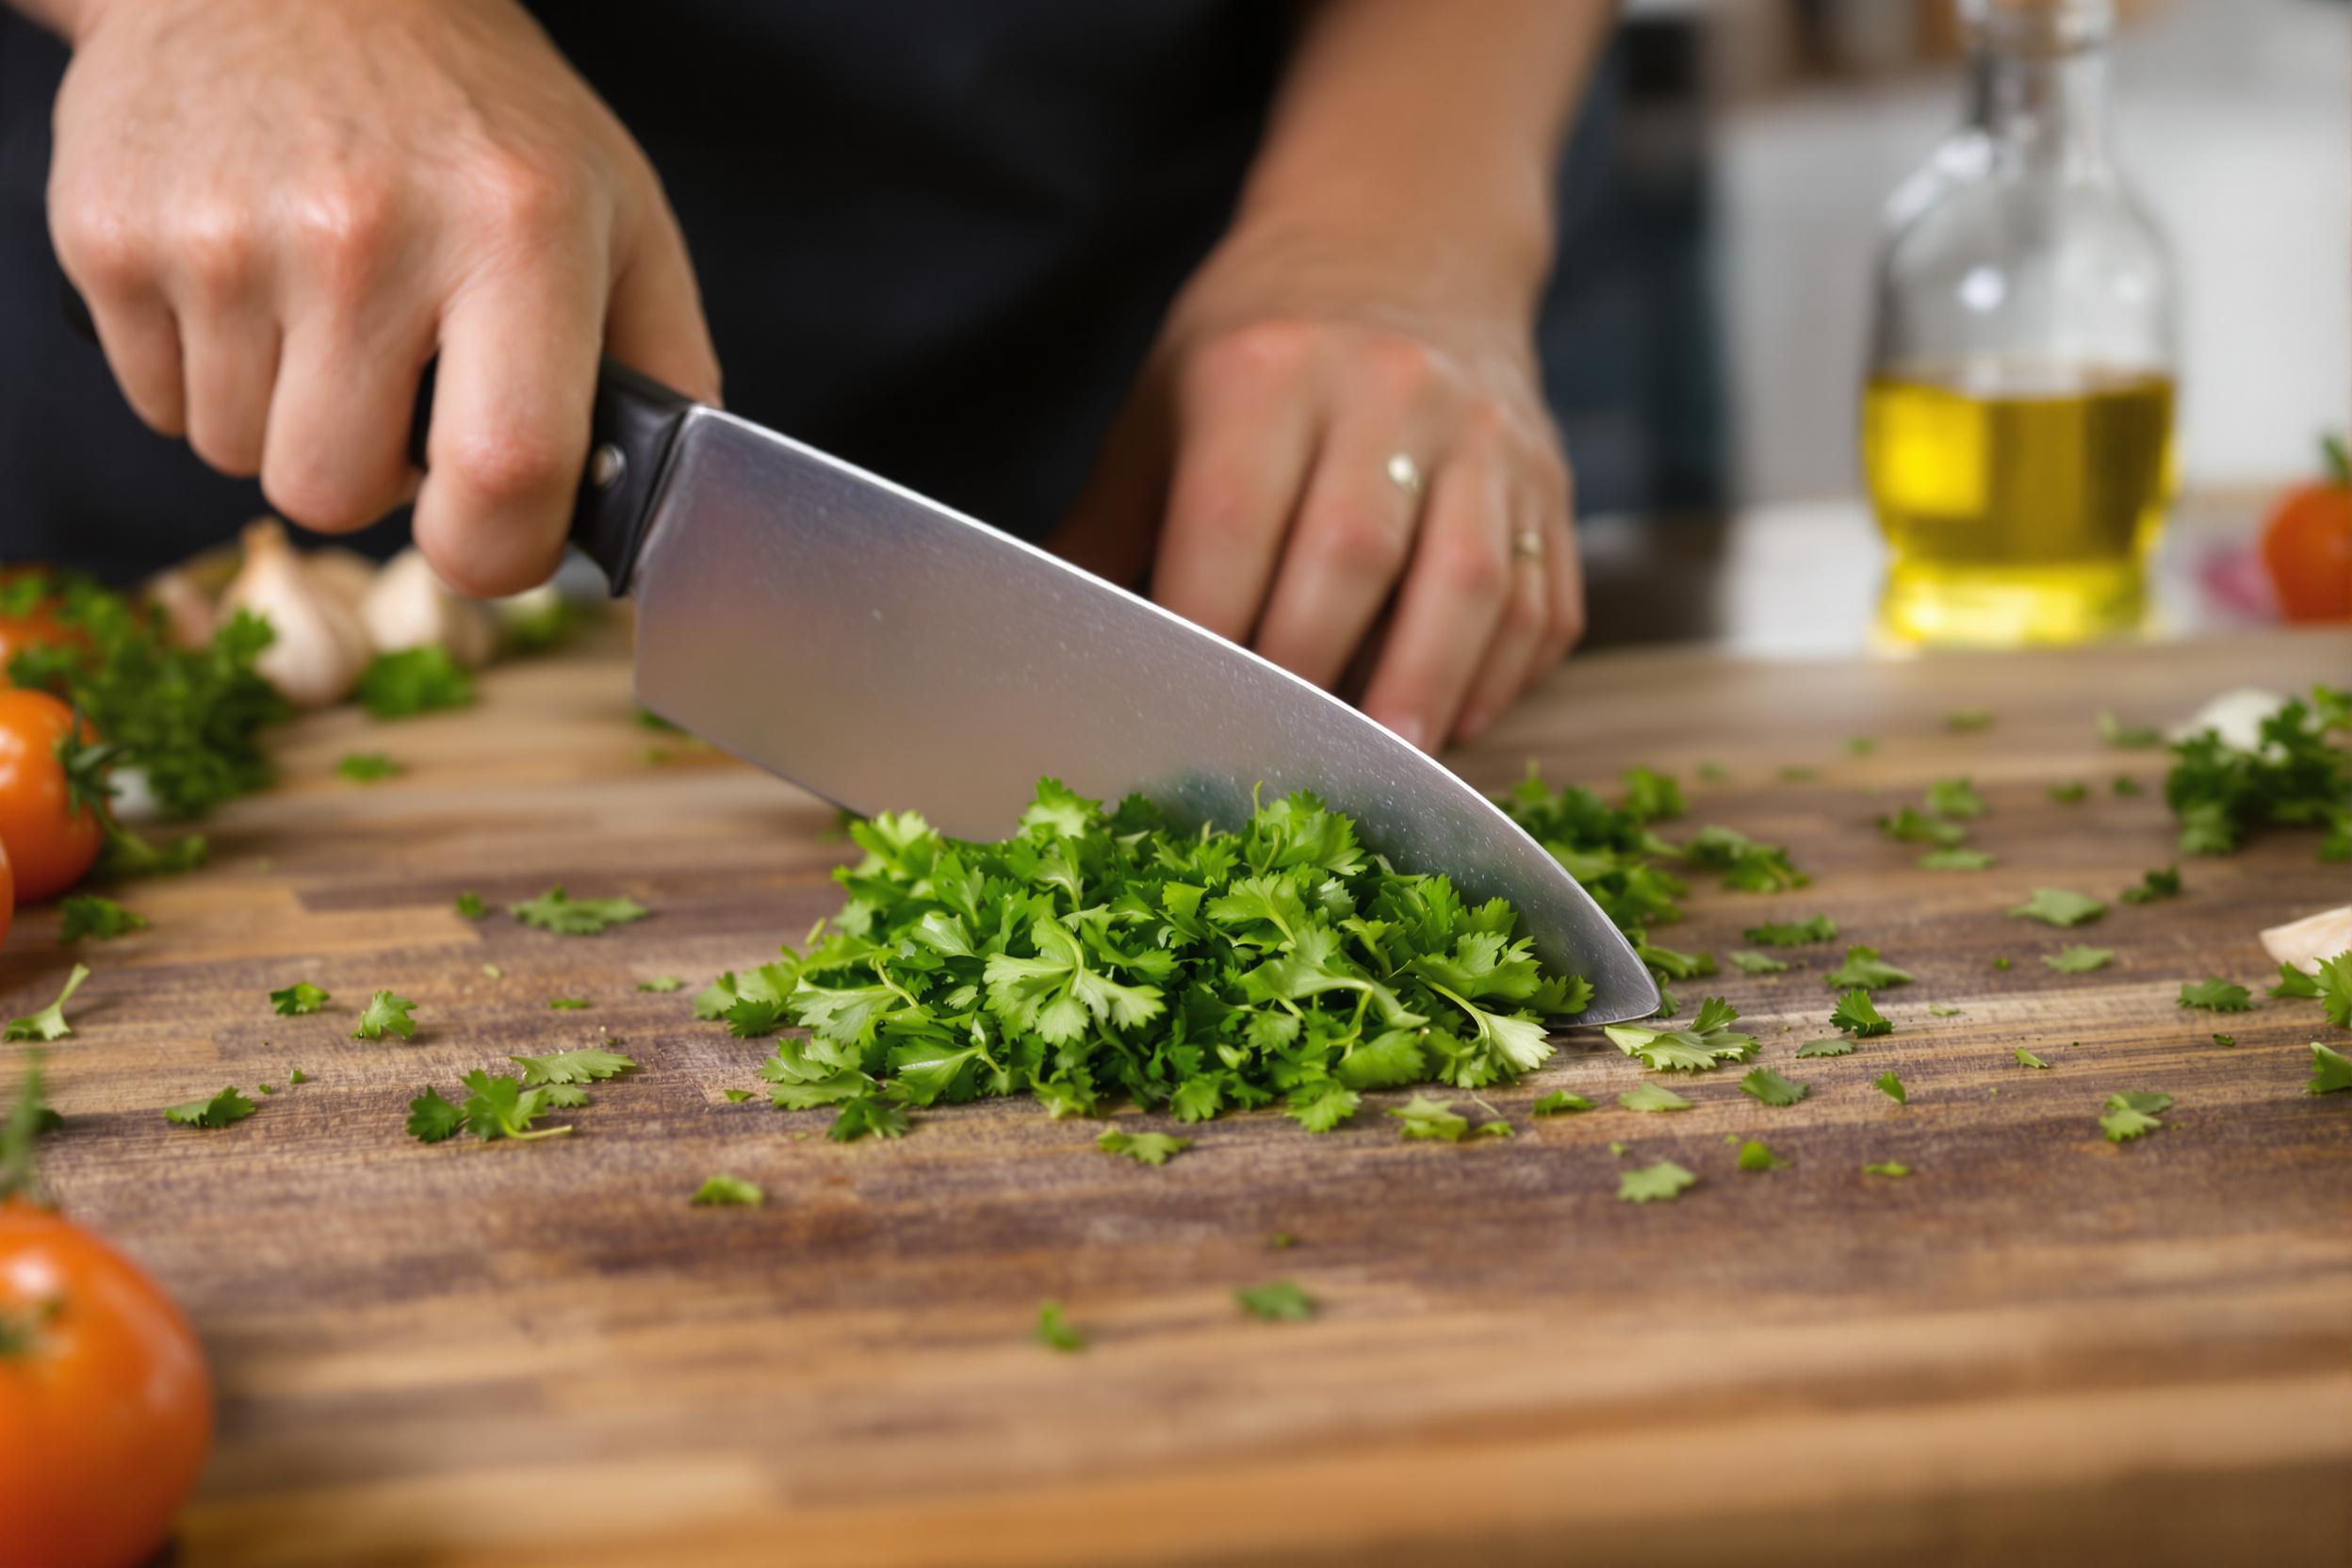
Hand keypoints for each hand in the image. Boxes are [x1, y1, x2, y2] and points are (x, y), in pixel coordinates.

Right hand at [46, 0, 719, 594]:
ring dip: (289, 422)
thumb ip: (661, 369)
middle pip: (339, 493)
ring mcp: (224, 235)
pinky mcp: (111, 235)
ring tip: (326, 312)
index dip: (499, 550)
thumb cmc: (471, 111)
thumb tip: (660, 516)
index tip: (497, 536)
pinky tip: (253, 280)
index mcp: (514, 229)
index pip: (504, 474)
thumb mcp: (617, 211)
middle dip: (376, 476)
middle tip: (400, 385)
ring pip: (240, 458)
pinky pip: (159, 407)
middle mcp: (364, 231)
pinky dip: (208, 375)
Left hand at [1053, 219, 1582, 750]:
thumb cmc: (1259, 350)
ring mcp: (1486, 434)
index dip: (1206, 629)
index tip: (1178, 716)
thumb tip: (1044, 650)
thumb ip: (1108, 529)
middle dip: (1310, 674)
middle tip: (1272, 764)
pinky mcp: (1548, 481)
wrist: (1401, 246)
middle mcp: (1388, 389)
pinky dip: (1500, 676)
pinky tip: (1453, 725)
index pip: (1232, 519)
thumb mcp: (1164, 404)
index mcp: (1268, 368)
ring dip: (1426, 688)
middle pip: (1353, 555)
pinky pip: (1540, 597)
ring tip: (1390, 772)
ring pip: (1469, 580)